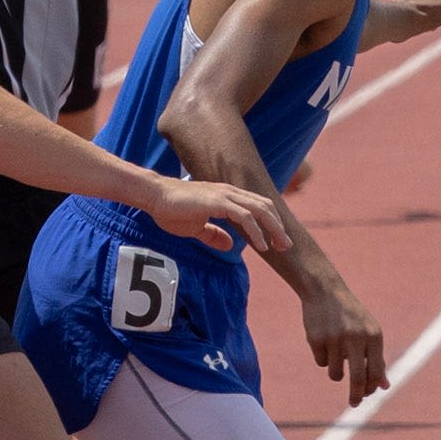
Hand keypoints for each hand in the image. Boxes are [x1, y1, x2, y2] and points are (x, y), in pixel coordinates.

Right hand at [149, 176, 287, 255]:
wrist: (154, 197)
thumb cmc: (171, 210)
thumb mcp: (196, 228)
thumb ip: (213, 235)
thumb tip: (229, 245)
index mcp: (227, 196)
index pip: (258, 206)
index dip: (271, 222)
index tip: (277, 241)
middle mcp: (230, 193)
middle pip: (265, 206)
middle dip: (278, 226)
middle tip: (286, 246)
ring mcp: (225, 195)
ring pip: (260, 210)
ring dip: (273, 229)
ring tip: (280, 246)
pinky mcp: (217, 201)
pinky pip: (244, 216)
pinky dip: (256, 231)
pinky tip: (261, 245)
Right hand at [302, 277, 386, 406]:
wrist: (325, 291)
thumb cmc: (352, 317)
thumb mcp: (369, 334)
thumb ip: (377, 360)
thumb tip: (384, 386)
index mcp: (373, 336)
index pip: (375, 371)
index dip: (371, 388)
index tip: (366, 396)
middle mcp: (355, 337)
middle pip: (357, 378)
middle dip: (356, 395)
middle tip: (354, 404)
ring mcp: (334, 338)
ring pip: (336, 373)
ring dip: (336, 372)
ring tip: (335, 353)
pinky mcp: (316, 339)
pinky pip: (321, 362)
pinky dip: (323, 357)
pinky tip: (324, 339)